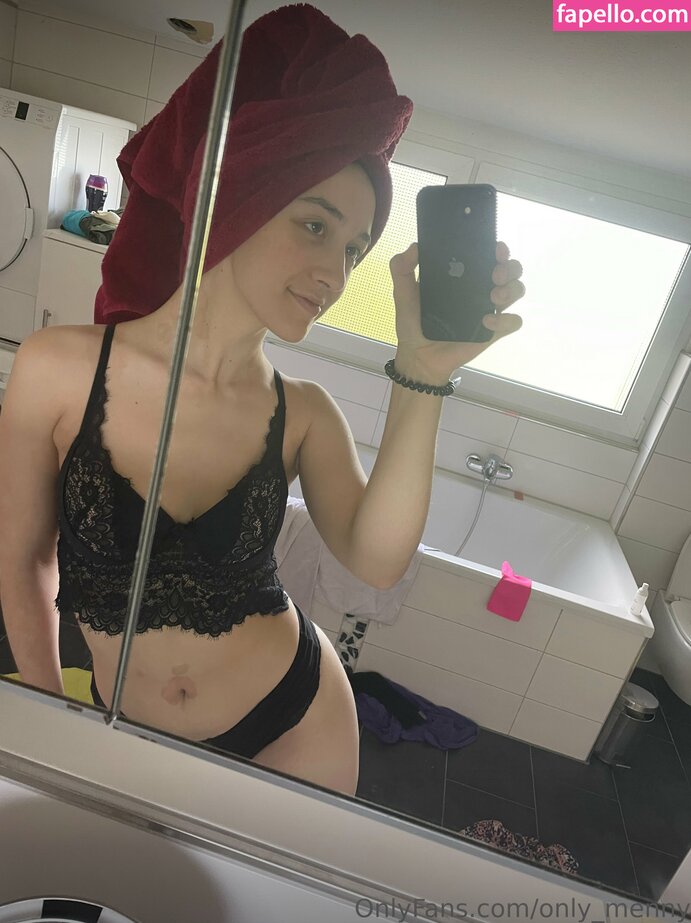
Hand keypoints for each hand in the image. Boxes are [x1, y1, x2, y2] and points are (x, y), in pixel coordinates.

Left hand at [390, 240, 524, 383]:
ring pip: (517, 290)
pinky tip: (487, 323)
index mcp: (464, 275)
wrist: (418, 356)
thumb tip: (415, 246)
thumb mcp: (403, 293)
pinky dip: (506, 320)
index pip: (489, 255)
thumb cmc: (413, 322)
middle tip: (496, 274)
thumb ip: (402, 267)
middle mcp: (481, 289)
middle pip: (511, 269)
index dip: (498, 248)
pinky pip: (513, 322)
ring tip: (494, 297)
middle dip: (510, 267)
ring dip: (512, 289)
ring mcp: (489, 310)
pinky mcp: (493, 332)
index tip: (495, 248)